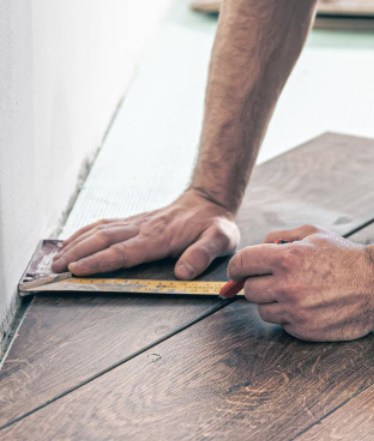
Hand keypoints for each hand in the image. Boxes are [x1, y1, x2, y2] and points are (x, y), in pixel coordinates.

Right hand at [51, 189, 239, 278]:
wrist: (211, 200)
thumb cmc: (215, 225)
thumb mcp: (221, 239)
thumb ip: (203, 254)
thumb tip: (183, 272)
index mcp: (160, 237)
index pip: (125, 251)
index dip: (100, 261)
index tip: (77, 269)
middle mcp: (144, 228)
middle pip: (105, 239)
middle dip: (77, 254)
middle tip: (54, 270)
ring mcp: (137, 223)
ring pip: (100, 230)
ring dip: (76, 244)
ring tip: (54, 259)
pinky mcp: (135, 221)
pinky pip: (105, 224)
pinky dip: (84, 232)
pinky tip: (69, 241)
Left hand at [228, 224, 373, 341]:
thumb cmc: (345, 256)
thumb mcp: (314, 233)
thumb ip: (281, 237)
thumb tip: (259, 246)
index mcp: (286, 258)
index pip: (242, 264)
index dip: (237, 267)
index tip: (239, 271)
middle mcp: (287, 286)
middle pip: (250, 290)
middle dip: (259, 282)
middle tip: (275, 279)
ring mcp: (295, 311)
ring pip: (263, 310)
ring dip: (273, 301)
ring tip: (296, 291)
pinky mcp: (303, 330)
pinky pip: (283, 324)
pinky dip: (290, 315)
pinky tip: (308, 304)